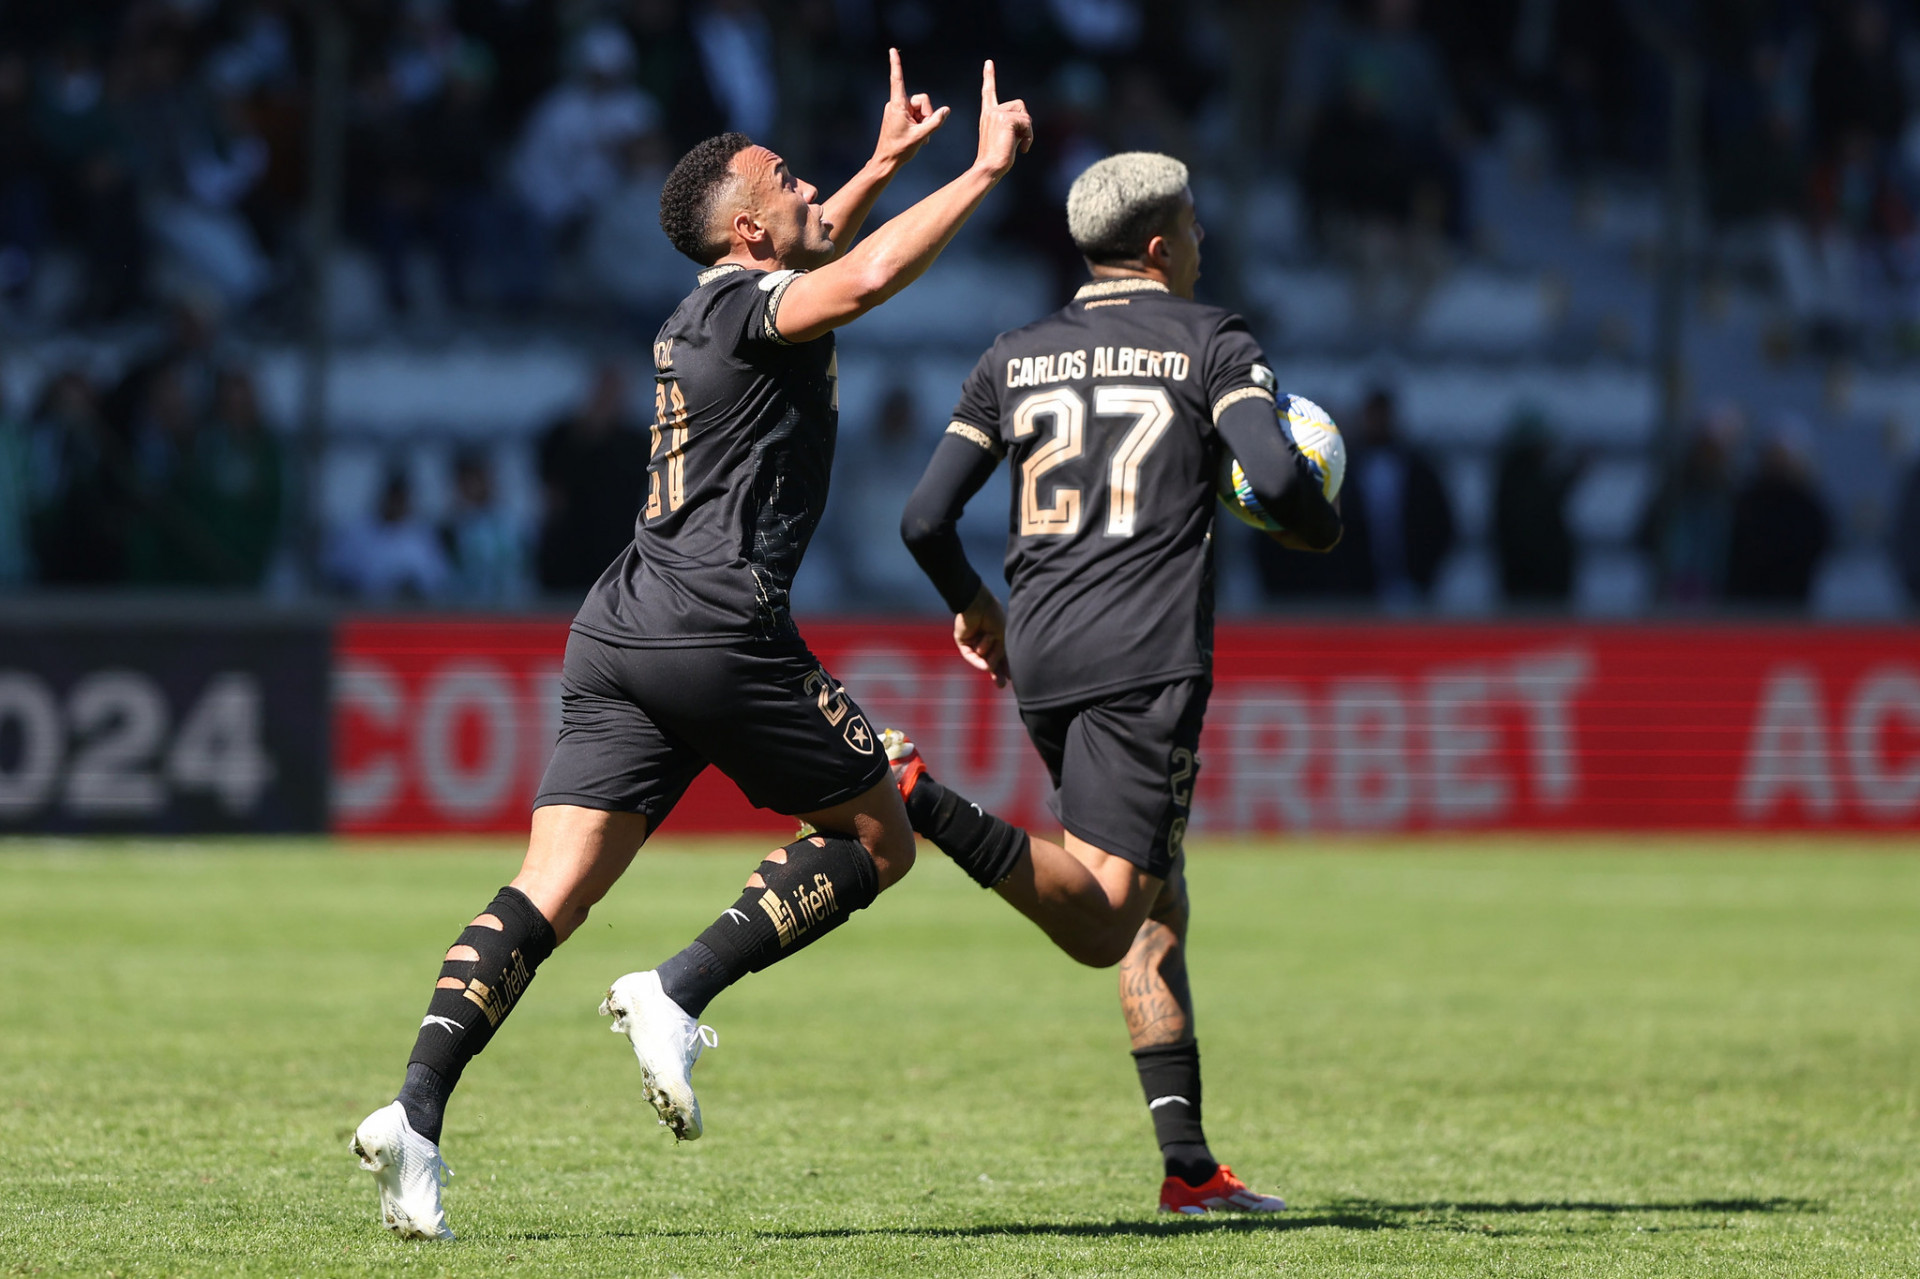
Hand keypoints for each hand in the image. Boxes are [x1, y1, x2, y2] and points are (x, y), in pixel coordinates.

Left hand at [874, 48, 949, 166]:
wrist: (886, 162)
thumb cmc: (899, 150)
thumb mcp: (921, 136)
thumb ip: (935, 122)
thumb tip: (946, 110)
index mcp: (897, 105)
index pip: (897, 80)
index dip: (896, 64)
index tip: (892, 50)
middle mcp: (896, 104)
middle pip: (921, 100)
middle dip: (926, 114)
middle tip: (924, 131)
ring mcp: (898, 110)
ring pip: (920, 109)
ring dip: (924, 122)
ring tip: (919, 137)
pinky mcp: (900, 116)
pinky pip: (916, 115)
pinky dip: (920, 125)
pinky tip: (918, 137)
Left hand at [953, 583, 1009, 687]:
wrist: (980, 605)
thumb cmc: (995, 618)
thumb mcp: (1003, 639)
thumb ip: (1000, 655)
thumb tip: (994, 671)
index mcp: (997, 638)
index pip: (1002, 656)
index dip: (1006, 668)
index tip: (1011, 679)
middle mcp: (985, 641)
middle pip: (990, 662)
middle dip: (996, 673)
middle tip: (1001, 685)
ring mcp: (974, 642)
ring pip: (982, 658)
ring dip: (990, 653)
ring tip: (991, 639)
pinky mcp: (963, 642)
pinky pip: (971, 656)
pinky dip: (978, 659)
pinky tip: (985, 663)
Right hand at [972, 59, 1032, 180]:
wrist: (990, 167)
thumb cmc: (998, 159)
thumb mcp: (1006, 137)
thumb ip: (1013, 124)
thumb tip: (1026, 121)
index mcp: (988, 115)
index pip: (989, 92)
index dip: (989, 77)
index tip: (989, 63)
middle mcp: (990, 111)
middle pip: (1020, 105)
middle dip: (1025, 123)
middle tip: (1017, 141)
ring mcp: (997, 114)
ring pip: (1025, 115)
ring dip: (1027, 131)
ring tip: (1017, 145)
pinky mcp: (1005, 119)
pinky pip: (1027, 124)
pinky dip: (1029, 137)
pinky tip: (1021, 148)